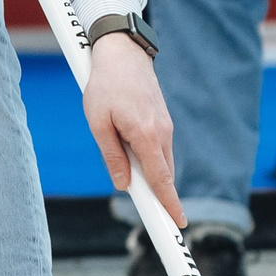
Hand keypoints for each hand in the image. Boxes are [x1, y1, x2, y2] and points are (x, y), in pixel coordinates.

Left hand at [83, 33, 187, 229]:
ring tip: (128, 172)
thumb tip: (123, 184)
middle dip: (158, 195)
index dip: (170, 204)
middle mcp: (162, 132)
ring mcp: (165, 126)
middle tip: (150, 215)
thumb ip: (112, 156)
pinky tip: (131, 151)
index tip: (177, 223)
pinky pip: (159, 148)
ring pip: (162, 161)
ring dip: (150, 174)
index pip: (162, 179)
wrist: (122, 53)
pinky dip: (150, 159)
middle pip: (164, 174)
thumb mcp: (98, 123)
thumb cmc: (105, 86)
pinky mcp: (163, 121)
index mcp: (146, 134)